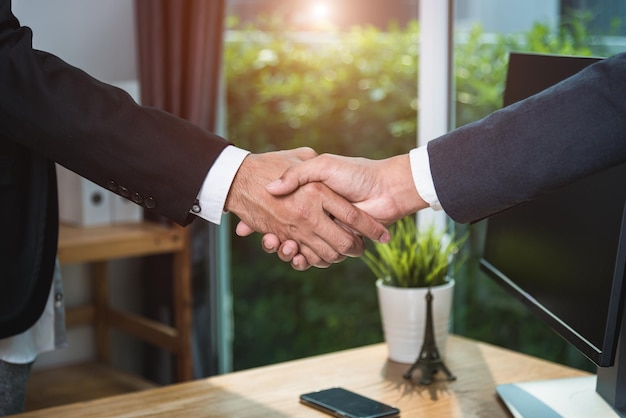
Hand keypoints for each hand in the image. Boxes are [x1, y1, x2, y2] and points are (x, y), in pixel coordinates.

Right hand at [251, 153, 428, 268]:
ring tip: (282, 246)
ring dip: (287, 252)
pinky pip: (315, 256)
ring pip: (298, 247)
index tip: (244, 226)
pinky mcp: (338, 242)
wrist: (387, 188)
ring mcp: (326, 229)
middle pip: (286, 233)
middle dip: (274, 240)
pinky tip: (296, 256)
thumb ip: (297, 173)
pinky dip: (304, 260)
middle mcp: (316, 215)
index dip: (260, 219)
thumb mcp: (322, 165)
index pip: (279, 208)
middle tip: (268, 239)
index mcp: (310, 196)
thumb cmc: (355, 172)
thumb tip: (271, 188)